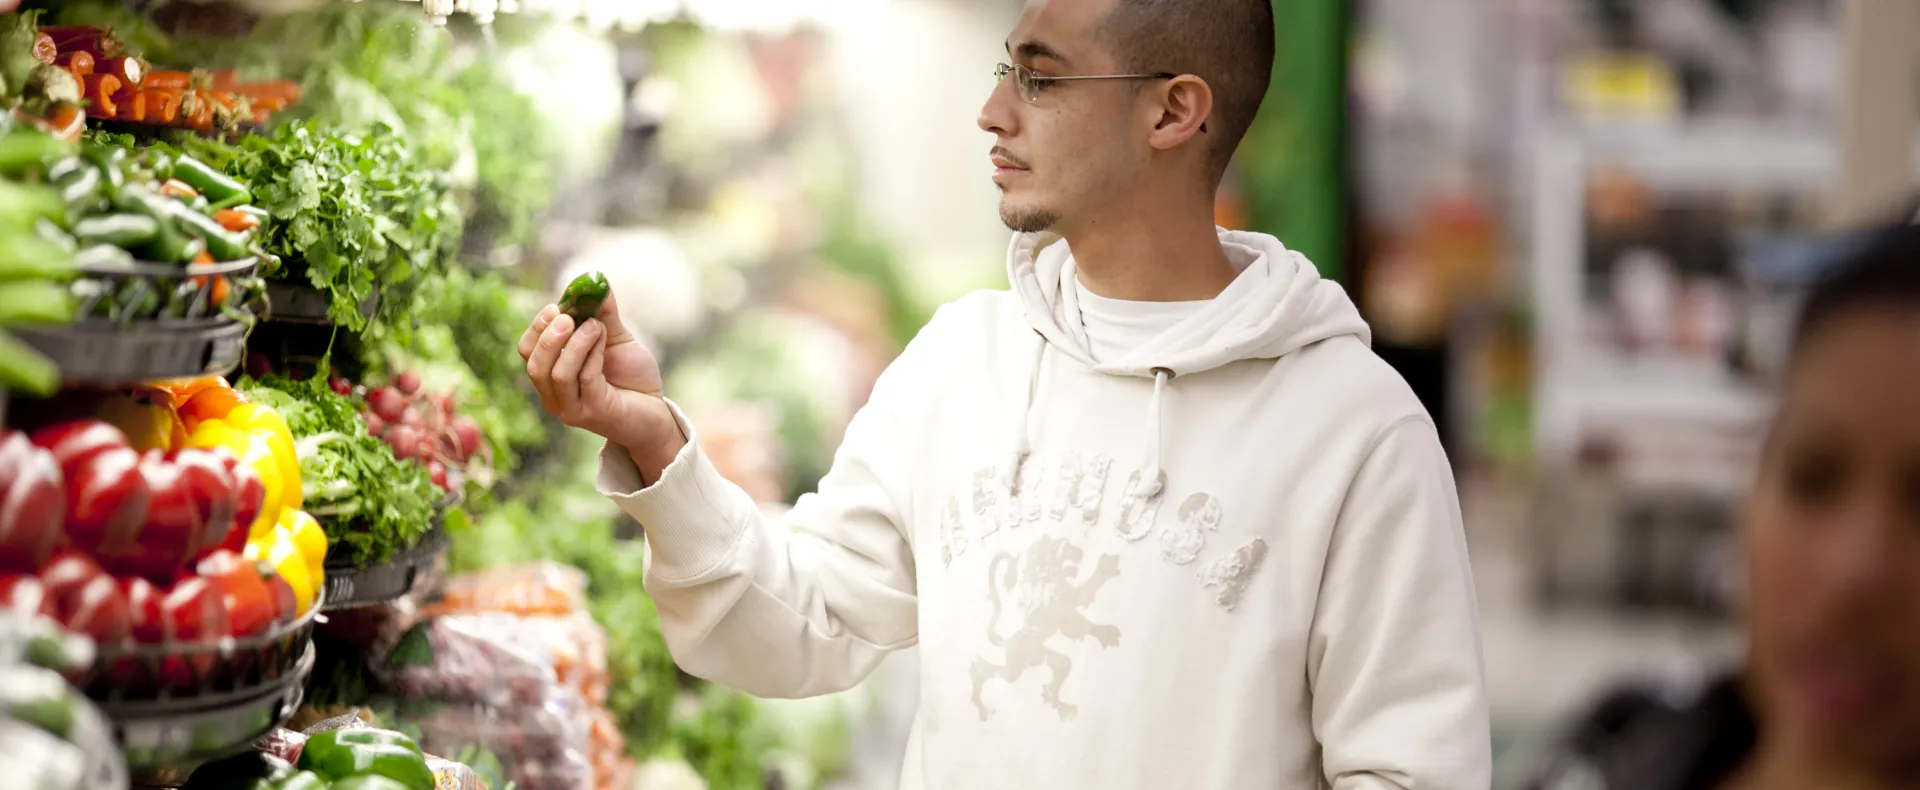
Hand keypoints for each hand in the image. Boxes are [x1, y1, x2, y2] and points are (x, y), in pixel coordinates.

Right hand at [519, 293, 681, 468]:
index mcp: (552, 376)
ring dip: (575, 343)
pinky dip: (591, 355)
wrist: (656, 413)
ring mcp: (572, 408)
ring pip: (556, 374)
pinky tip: (604, 341)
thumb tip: (597, 280)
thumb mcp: (616, 339)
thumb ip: (603, 314)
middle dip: (548, 337)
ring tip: (596, 326)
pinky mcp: (594, 413)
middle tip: (568, 316)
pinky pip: (584, 379)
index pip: (528, 351)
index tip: (556, 307)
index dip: (537, 327)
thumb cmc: (632, 378)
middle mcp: (555, 396)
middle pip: (534, 365)